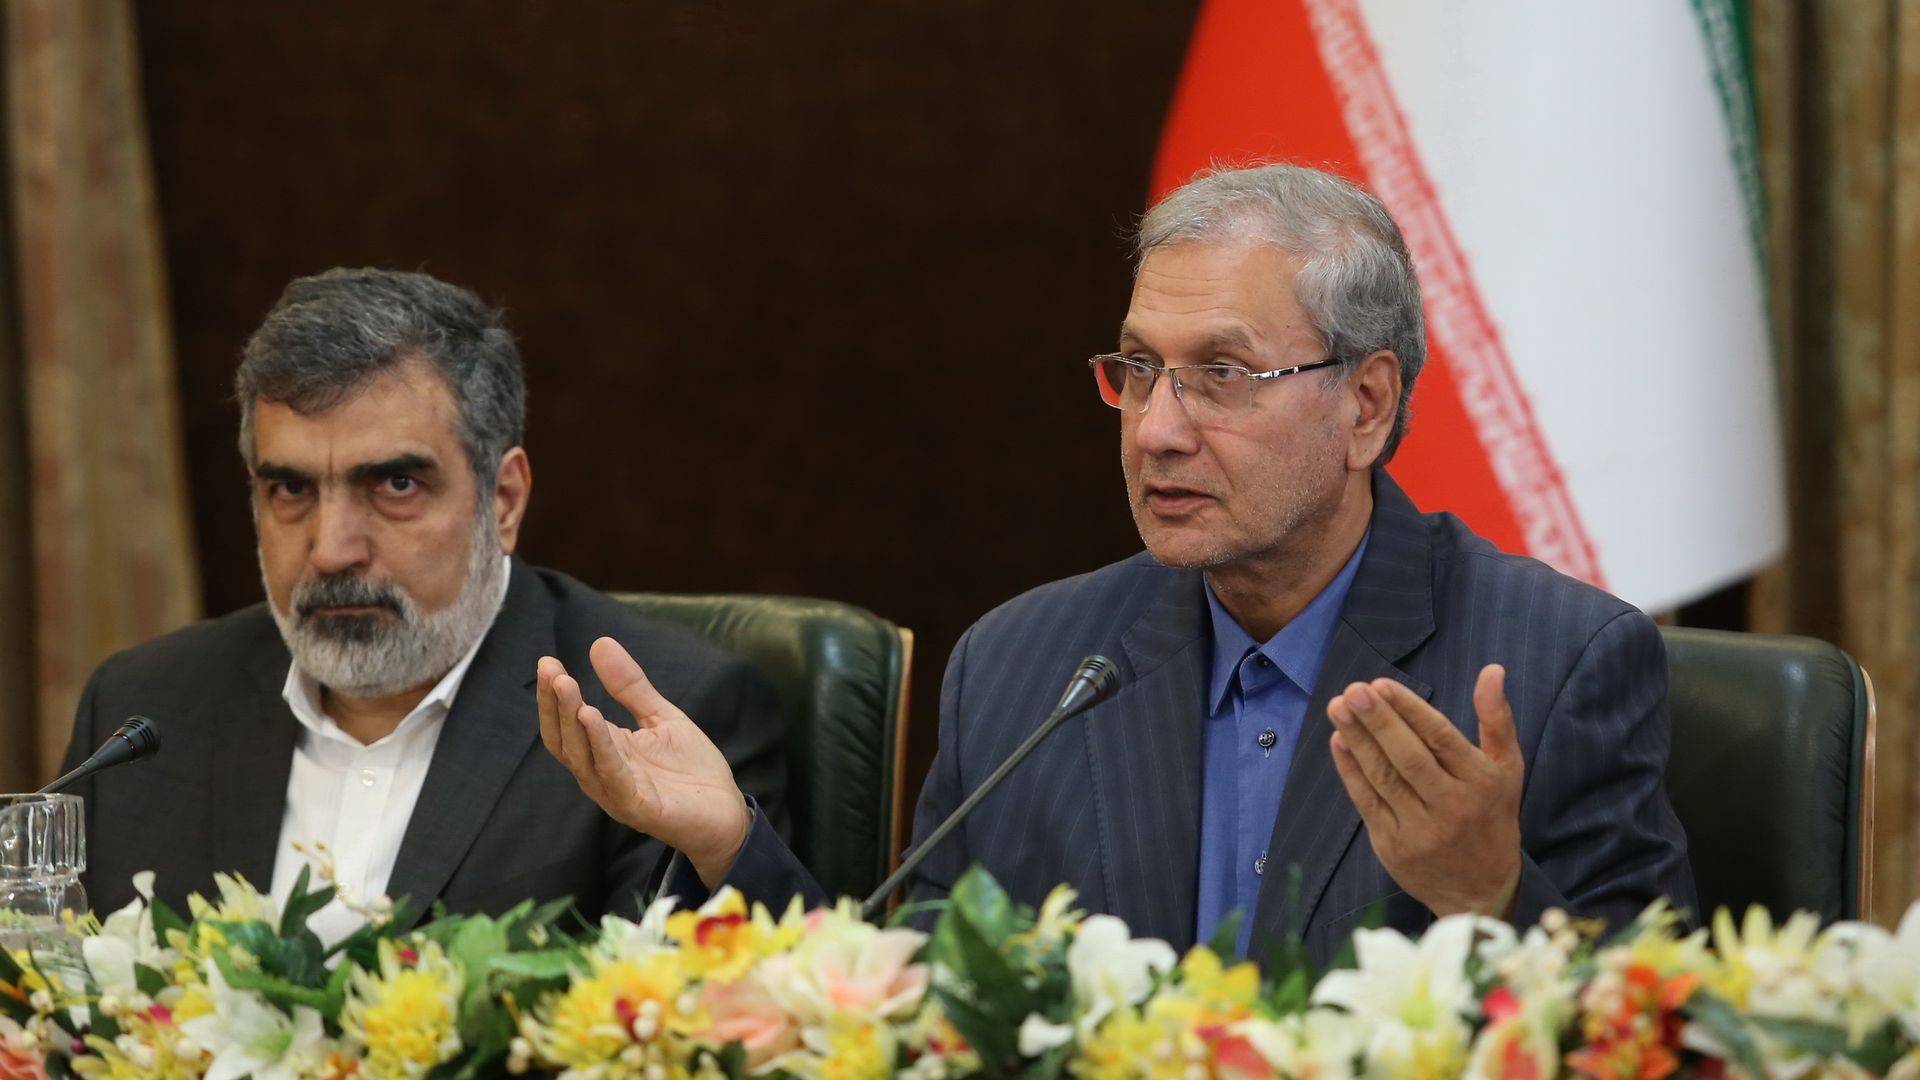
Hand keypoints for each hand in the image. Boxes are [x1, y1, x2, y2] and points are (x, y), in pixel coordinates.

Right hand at [536, 637, 751, 886]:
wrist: (726, 813)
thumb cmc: (692, 770)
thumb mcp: (661, 717)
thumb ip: (631, 686)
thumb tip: (598, 643)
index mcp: (604, 752)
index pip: (566, 723)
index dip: (554, 695)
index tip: (547, 661)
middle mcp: (601, 774)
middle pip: (564, 740)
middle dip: (554, 703)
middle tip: (550, 669)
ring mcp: (616, 792)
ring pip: (581, 756)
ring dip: (570, 720)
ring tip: (565, 685)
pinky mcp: (636, 806)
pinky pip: (611, 774)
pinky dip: (599, 745)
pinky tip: (592, 716)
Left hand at [1326, 665, 1522, 917]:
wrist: (1480, 892)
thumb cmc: (1492, 818)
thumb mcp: (1507, 768)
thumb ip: (1496, 718)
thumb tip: (1491, 669)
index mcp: (1481, 783)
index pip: (1441, 739)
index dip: (1410, 710)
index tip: (1381, 684)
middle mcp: (1451, 806)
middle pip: (1409, 758)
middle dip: (1379, 722)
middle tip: (1354, 691)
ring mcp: (1420, 829)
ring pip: (1384, 778)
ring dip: (1358, 740)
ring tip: (1338, 708)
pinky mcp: (1392, 846)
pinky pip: (1367, 802)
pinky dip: (1350, 771)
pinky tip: (1339, 742)